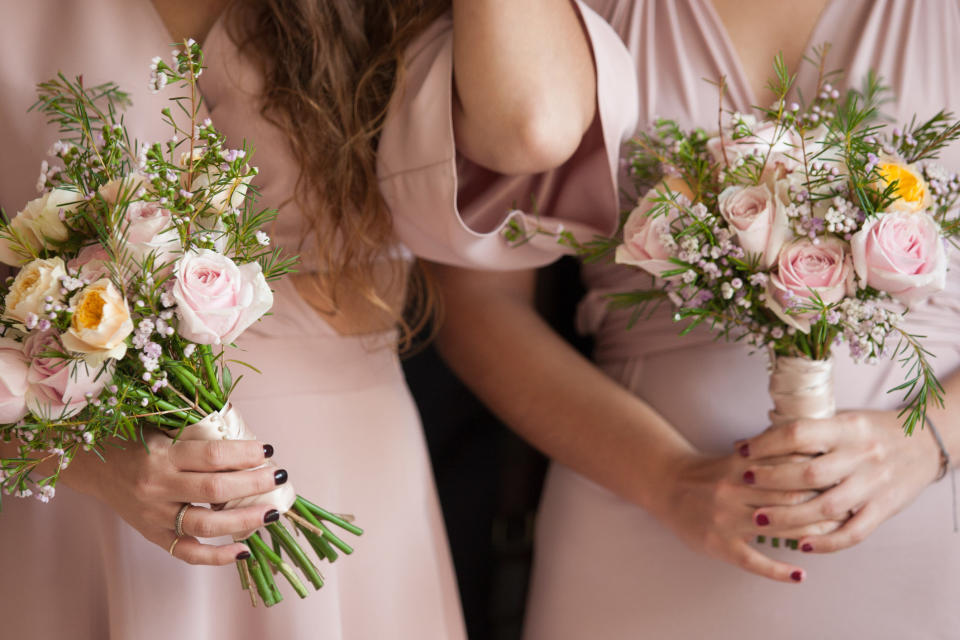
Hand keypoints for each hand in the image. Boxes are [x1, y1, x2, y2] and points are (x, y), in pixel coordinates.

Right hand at [65, 431, 285, 565]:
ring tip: (272, 512)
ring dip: (245, 519)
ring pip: (206, 523)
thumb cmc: (136, 441)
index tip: (267, 450)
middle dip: (254, 484)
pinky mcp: (153, 535)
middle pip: (215, 489)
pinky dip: (216, 556)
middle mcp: (158, 487)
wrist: (94, 466)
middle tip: (279, 476)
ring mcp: (155, 515)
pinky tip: (243, 551)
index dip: (244, 454)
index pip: (212, 456)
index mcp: (163, 455)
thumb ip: (198, 436)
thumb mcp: (163, 429)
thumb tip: (248, 442)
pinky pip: (187, 552)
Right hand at [650, 451, 843, 582]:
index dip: (817, 477)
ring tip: (832, 537)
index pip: (788, 471)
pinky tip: (800, 575)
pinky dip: (779, 571)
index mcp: (740, 468)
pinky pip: (753, 561)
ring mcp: (726, 520)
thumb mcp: (736, 458)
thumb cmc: (708, 472)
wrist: (666, 485)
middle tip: (845, 508)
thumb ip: (770, 456)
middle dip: (820, 504)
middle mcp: (734, 492)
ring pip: (776, 528)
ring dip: (809, 534)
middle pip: (787, 499)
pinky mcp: (719, 544)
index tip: (840, 481)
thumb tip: (814, 453)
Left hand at [738, 410, 941, 552]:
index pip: (799, 433)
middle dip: (771, 481)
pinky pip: (853, 532)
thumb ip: (803, 431)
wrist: (923, 442)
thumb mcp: (841, 419)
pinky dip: (826, 542)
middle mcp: (861, 456)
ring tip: (759, 519)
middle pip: (809, 473)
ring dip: (789, 516)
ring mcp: (873, 485)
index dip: (766, 443)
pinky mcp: (884, 509)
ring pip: (826, 506)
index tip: (743, 451)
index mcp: (846, 428)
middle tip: (745, 484)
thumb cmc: (871, 430)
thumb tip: (748, 442)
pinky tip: (801, 544)